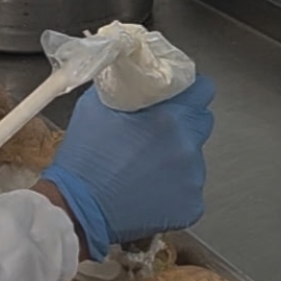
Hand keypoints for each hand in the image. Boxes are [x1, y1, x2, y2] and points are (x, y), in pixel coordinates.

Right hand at [41, 76, 214, 260]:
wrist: (77, 207)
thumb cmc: (83, 158)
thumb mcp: (95, 106)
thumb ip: (123, 86)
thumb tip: (133, 73)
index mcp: (168, 118)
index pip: (203, 89)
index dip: (189, 88)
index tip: (178, 92)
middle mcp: (186, 147)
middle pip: (201, 121)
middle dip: (183, 121)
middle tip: (155, 129)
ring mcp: (192, 180)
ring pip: (193, 156)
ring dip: (175, 155)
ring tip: (143, 165)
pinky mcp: (190, 206)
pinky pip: (188, 187)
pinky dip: (172, 185)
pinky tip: (146, 186)